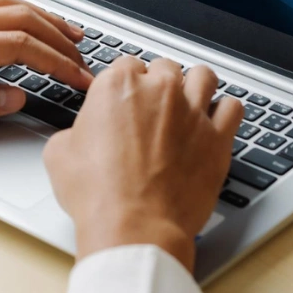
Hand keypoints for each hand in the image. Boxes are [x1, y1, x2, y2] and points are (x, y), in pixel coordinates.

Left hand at [0, 0, 93, 133]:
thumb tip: (14, 96)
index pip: (19, 45)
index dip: (57, 62)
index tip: (82, 80)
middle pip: (18, 18)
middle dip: (59, 35)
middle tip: (87, 58)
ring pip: (1, 8)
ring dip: (39, 18)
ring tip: (66, 33)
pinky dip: (12, 14)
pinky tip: (15, 25)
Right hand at [42, 56, 242, 270]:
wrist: (133, 227)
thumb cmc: (98, 194)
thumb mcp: (60, 154)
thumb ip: (74, 131)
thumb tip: (77, 135)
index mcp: (118, 86)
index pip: (125, 65)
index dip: (123, 84)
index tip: (124, 99)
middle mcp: (158, 91)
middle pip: (164, 67)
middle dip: (157, 83)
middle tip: (151, 107)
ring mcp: (192, 112)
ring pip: (203, 76)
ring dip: (194, 86)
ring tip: (188, 102)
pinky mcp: (217, 138)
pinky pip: (232, 108)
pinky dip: (224, 112)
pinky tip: (215, 122)